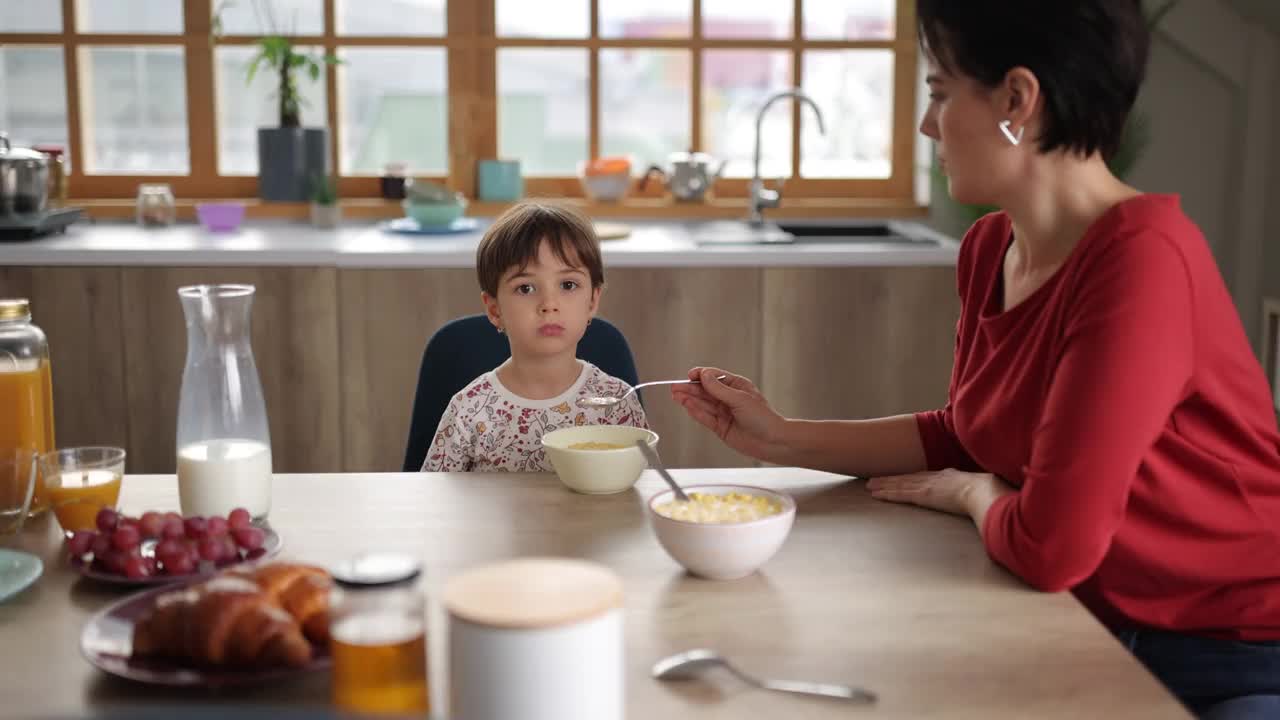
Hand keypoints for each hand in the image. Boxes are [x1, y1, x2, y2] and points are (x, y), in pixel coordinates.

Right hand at [671, 367, 787, 462]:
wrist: (772, 441)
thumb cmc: (764, 418)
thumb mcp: (740, 399)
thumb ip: (719, 389)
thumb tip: (704, 375)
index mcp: (736, 387)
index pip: (714, 378)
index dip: (701, 376)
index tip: (690, 375)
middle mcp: (729, 399)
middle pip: (705, 391)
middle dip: (690, 388)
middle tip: (675, 387)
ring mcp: (724, 414)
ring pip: (703, 404)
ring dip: (689, 399)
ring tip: (675, 394)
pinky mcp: (720, 428)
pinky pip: (705, 418)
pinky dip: (695, 411)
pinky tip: (686, 405)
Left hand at [866, 469, 1012, 521]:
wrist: (987, 493)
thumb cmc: (992, 495)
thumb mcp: (987, 492)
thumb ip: (984, 496)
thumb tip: (991, 502)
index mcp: (953, 478)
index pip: (928, 477)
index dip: (914, 477)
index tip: (906, 477)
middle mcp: (938, 479)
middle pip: (911, 478)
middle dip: (894, 479)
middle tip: (877, 479)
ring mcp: (930, 486)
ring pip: (902, 484)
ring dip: (885, 484)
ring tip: (870, 485)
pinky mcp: (924, 495)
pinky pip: (901, 493)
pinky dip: (888, 492)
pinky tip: (876, 493)